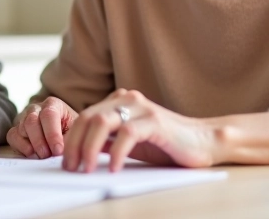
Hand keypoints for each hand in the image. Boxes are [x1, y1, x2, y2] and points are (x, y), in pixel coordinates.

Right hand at [5, 97, 78, 158]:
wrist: (64, 133)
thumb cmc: (70, 131)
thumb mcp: (75, 131)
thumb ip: (69, 138)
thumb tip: (62, 150)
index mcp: (53, 104)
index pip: (49, 115)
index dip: (52, 134)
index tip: (58, 150)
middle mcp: (36, 108)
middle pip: (32, 121)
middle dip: (40, 141)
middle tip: (48, 156)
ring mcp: (24, 118)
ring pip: (22, 128)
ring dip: (32, 145)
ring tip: (43, 156)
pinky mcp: (16, 130)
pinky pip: (12, 136)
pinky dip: (21, 147)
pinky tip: (32, 154)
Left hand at [62, 89, 221, 172]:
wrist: (203, 141)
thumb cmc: (166, 144)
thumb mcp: (129, 143)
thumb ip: (107, 140)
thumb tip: (79, 151)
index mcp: (119, 102)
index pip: (84, 117)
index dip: (70, 139)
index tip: (65, 162)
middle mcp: (127, 99)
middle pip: (88, 118)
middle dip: (74, 144)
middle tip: (70, 168)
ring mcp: (141, 108)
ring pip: (101, 122)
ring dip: (89, 148)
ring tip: (86, 169)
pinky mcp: (155, 121)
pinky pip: (127, 133)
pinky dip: (116, 152)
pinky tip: (113, 169)